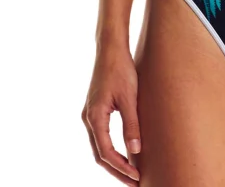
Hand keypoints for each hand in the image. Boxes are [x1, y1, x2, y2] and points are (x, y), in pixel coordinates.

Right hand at [82, 43, 141, 184]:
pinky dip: (111, 149)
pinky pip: (101, 136)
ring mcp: (90, 115)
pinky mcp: (95, 110)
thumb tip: (136, 151)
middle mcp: (88, 118)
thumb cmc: (121, 70)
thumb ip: (131, 124)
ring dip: (113, 162)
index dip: (121, 167)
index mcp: (95, 117)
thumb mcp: (130, 97)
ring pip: (99, 147)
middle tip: (134, 182)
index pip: (106, 152)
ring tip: (131, 173)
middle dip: (116, 170)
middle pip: (100, 154)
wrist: (111, 50)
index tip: (136, 177)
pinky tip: (124, 153)